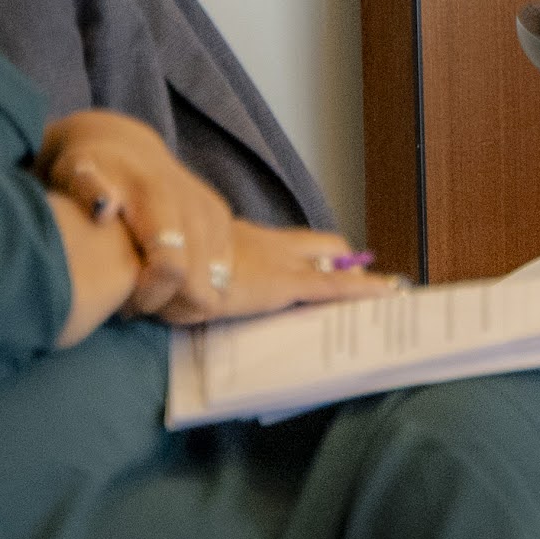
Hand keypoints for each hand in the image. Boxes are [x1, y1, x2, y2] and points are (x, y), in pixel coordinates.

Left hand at [41, 110, 244, 317]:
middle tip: (136, 304)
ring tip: (150, 291)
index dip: (150, 296)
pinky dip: (197, 291)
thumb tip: (104, 208)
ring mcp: (215, 216)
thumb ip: (86, 188)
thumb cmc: (92, 172)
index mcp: (158, 196)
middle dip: (169, 306)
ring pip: (217, 288)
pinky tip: (166, 284)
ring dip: (185, 301)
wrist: (124, 148)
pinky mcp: (225, 224)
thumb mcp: (75, 173)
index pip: (172, 268)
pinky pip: (223, 280)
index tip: (125, 301)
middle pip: (201, 287)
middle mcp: (195, 206)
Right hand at [149, 217, 396, 327]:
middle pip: (319, 246)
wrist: (151, 256)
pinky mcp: (281, 283)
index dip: (312, 253)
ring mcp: (276, 262)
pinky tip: (386, 293)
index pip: (287, 244)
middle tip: (359, 280)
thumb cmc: (154, 264)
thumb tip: (170, 298)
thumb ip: (186, 279)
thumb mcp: (175, 270)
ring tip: (388, 293)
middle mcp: (265, 245)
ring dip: (356, 280)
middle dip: (340, 261)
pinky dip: (361, 289)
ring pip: (332, 264)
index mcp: (241, 240)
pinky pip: (331, 286)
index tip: (332, 262)